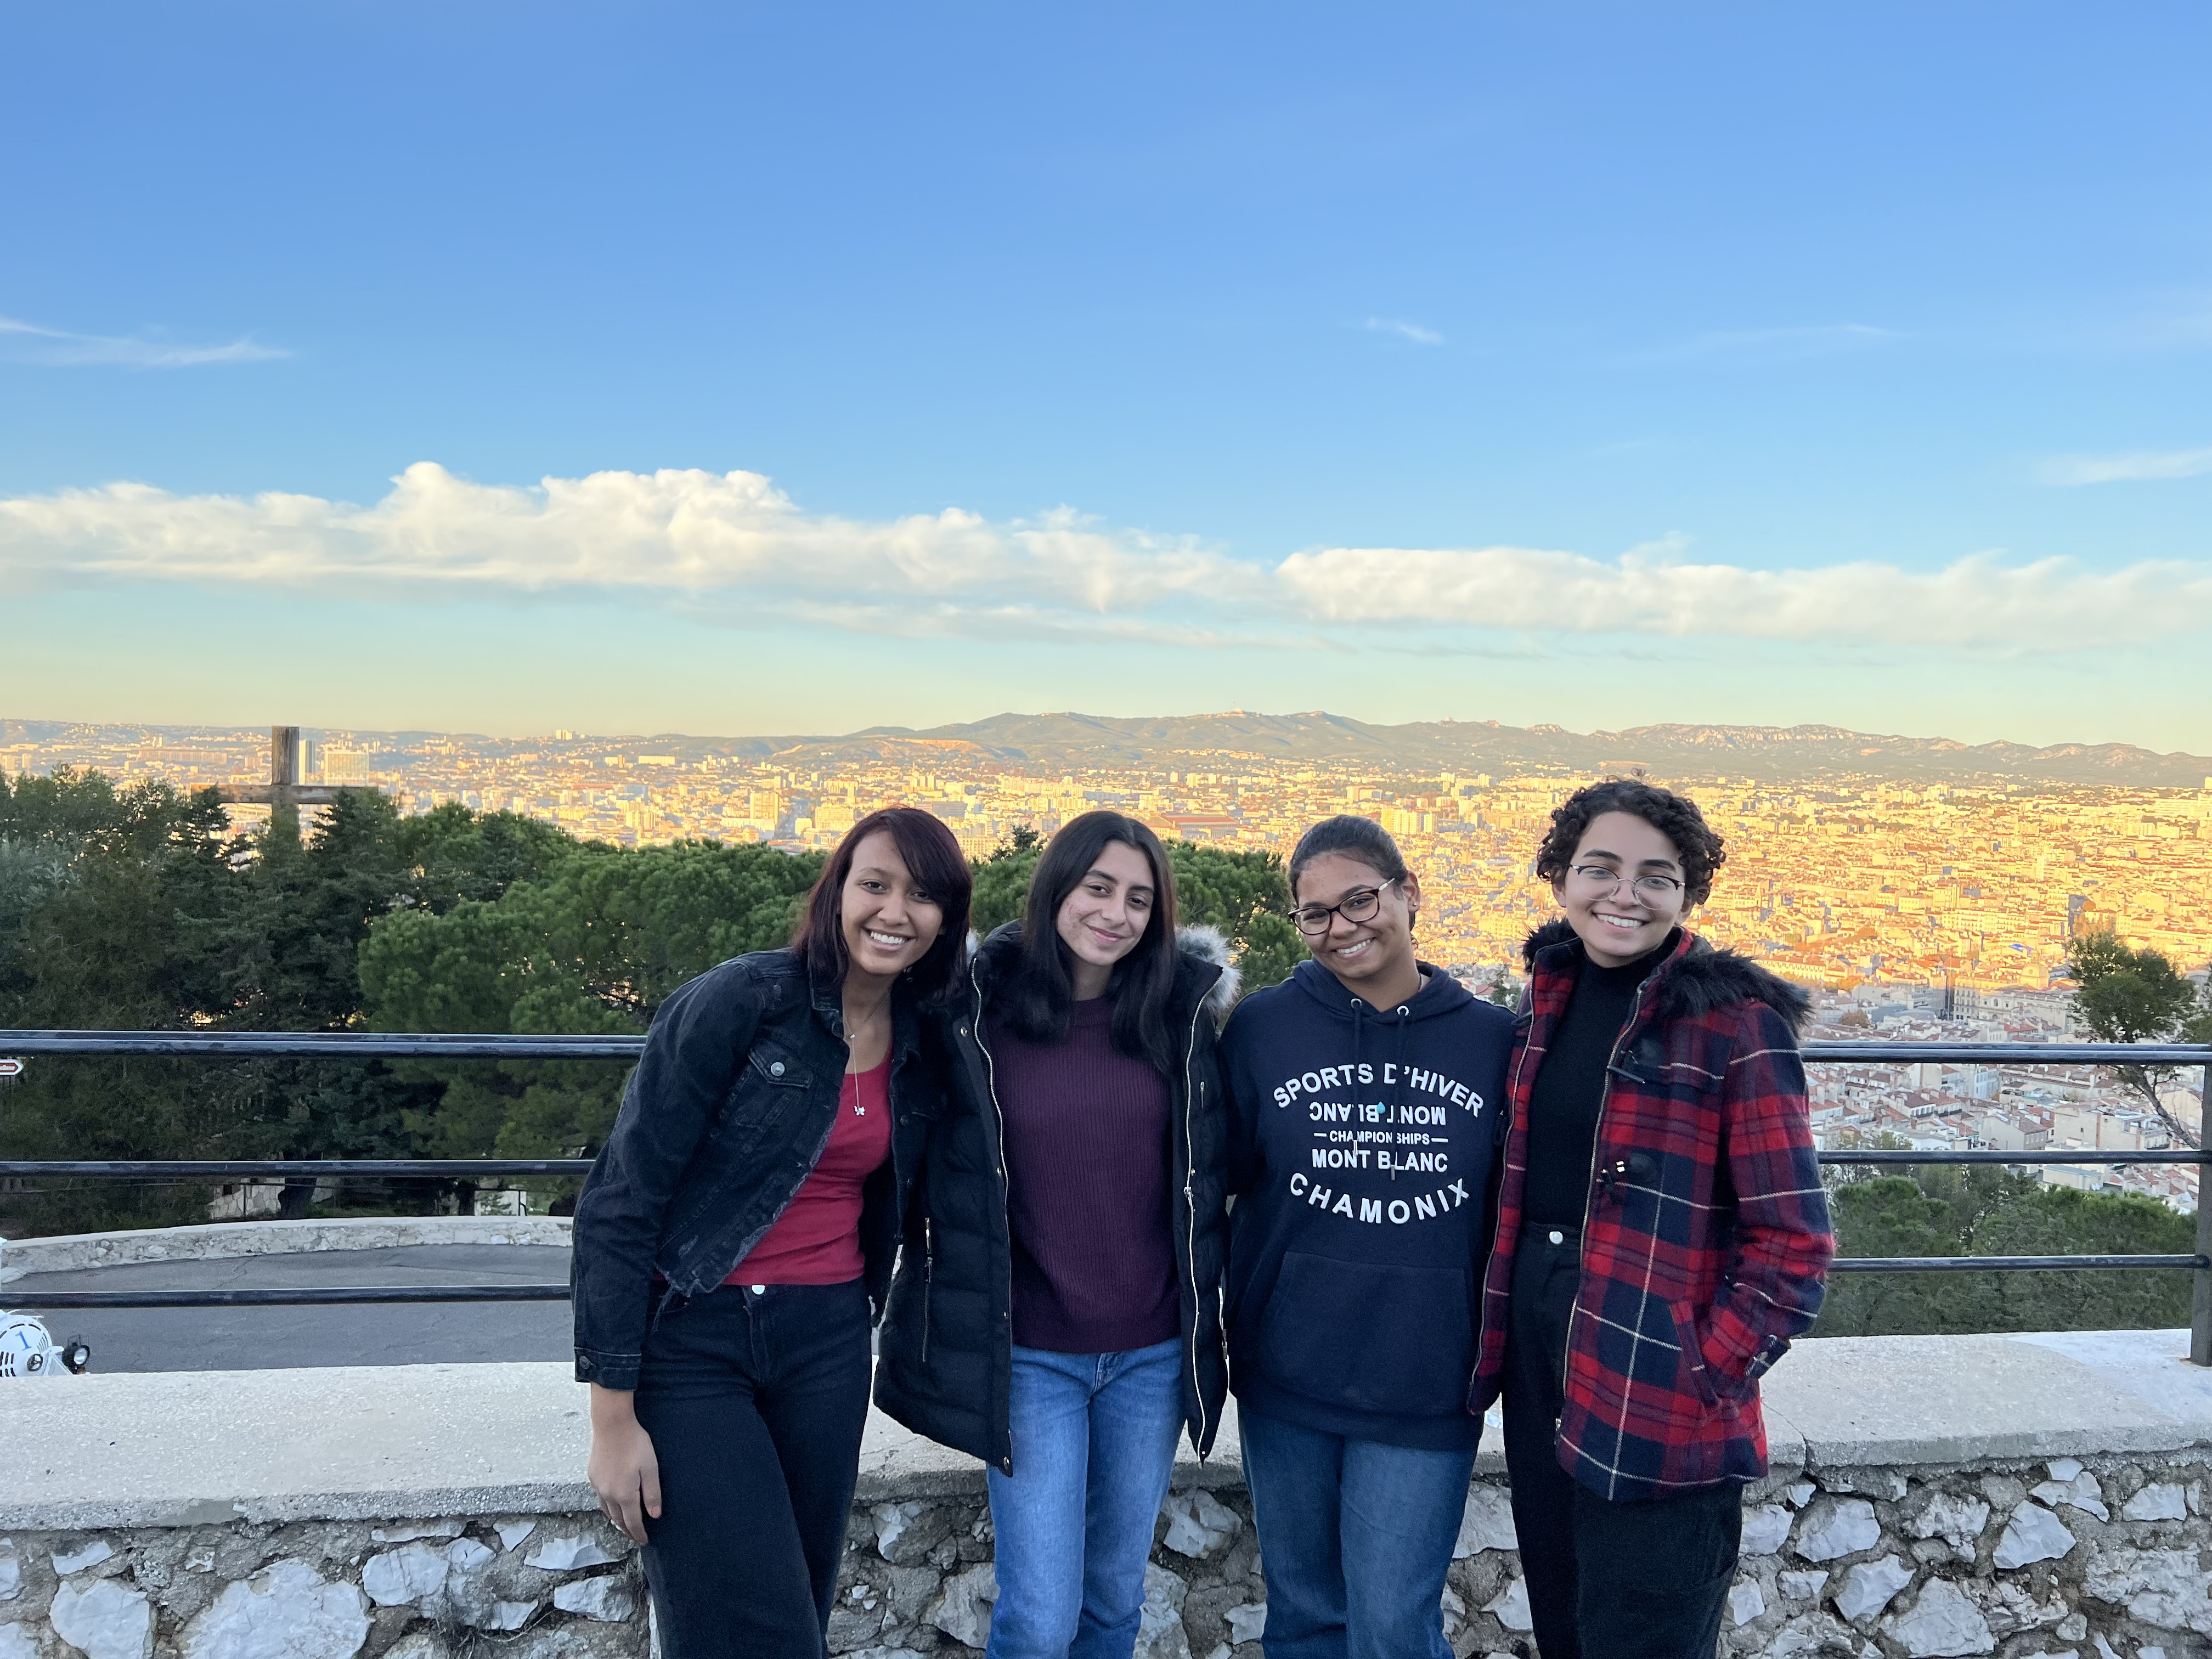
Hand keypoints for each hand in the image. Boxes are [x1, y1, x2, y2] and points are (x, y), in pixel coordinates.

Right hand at [586, 1384, 661, 1544]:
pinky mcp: (593, 1476)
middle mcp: (608, 1494)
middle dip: (628, 1531)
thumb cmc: (635, 1444)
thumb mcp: (650, 1468)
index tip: (644, 1541)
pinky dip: (608, 1507)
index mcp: (624, 1494)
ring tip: (625, 1525)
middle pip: (618, 1520)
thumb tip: (654, 1515)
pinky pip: (600, 1499)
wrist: (611, 1425)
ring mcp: (598, 1485)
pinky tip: (612, 1504)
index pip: (633, 1522)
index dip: (639, 1533)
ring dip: (617, 1520)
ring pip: (607, 1511)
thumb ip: (652, 1493)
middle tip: (635, 1537)